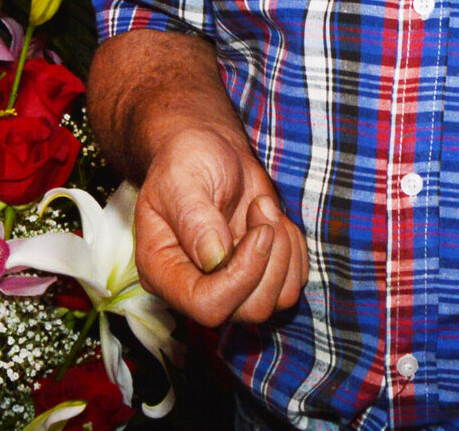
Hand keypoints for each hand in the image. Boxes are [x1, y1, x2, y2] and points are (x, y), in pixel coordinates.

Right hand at [132, 123, 308, 327]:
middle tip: (260, 209)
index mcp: (163, 271)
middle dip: (269, 258)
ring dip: (284, 250)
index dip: (241, 277)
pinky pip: (294, 281)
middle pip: (249, 309)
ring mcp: (230, 284)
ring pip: (278, 299)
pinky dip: (295, 249)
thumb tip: (215, 258)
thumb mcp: (182, 180)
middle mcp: (196, 286)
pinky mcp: (259, 274)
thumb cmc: (187, 161)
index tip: (258, 230)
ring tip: (264, 209)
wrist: (209, 150)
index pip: (206, 306)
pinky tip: (274, 220)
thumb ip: (194, 219)